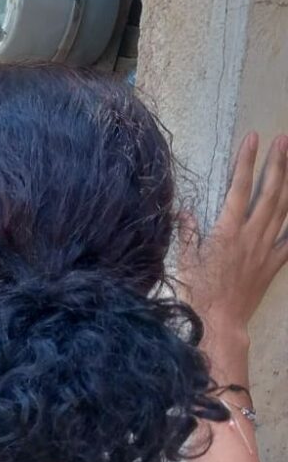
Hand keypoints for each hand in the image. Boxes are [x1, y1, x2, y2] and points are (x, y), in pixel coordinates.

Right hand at [178, 133, 287, 332]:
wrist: (219, 322)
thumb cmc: (197, 293)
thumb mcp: (185, 261)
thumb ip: (188, 233)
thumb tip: (184, 211)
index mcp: (227, 231)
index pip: (239, 188)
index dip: (246, 161)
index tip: (252, 139)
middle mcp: (251, 235)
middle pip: (269, 192)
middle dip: (278, 163)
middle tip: (283, 140)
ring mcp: (266, 249)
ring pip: (284, 209)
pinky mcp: (273, 264)